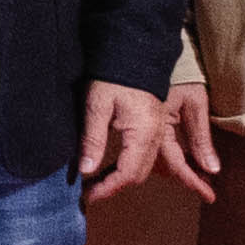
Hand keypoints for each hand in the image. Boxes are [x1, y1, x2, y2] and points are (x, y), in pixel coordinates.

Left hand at [78, 78, 177, 198]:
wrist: (135, 49)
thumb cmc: (113, 73)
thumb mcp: (97, 104)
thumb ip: (93, 139)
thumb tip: (86, 170)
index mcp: (143, 133)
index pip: (128, 174)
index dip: (108, 189)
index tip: (88, 196)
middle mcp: (155, 135)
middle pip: (138, 175)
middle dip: (115, 187)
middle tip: (89, 190)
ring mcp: (158, 130)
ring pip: (143, 167)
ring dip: (122, 178)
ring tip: (96, 181)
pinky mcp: (154, 124)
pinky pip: (145, 155)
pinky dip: (128, 165)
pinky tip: (109, 165)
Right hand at [149, 71, 221, 199]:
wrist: (152, 53)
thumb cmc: (180, 74)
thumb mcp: (195, 103)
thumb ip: (201, 138)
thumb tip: (211, 169)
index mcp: (157, 130)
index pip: (176, 165)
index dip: (193, 182)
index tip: (210, 197)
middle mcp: (148, 134)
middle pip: (166, 168)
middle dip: (187, 178)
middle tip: (207, 189)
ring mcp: (145, 131)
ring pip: (160, 162)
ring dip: (180, 170)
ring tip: (200, 176)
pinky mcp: (146, 125)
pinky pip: (157, 150)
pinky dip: (172, 158)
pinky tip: (185, 159)